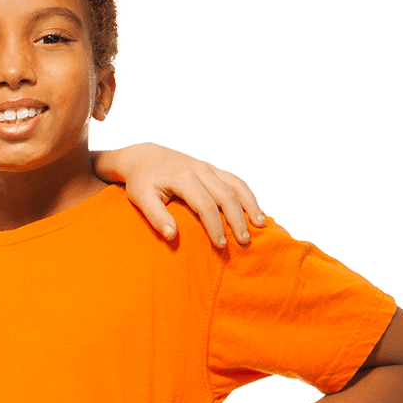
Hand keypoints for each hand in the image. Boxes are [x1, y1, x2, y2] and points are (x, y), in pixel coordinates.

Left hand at [95, 144, 264, 247]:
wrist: (146, 156)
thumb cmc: (142, 181)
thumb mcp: (141, 198)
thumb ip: (156, 216)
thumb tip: (172, 236)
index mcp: (183, 177)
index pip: (204, 204)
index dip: (214, 226)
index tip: (220, 245)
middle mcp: (200, 169)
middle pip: (226, 195)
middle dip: (237, 219)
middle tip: (244, 242)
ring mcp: (209, 167)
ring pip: (237, 184)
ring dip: (251, 204)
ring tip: (261, 225)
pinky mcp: (213, 168)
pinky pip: (236, 180)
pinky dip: (248, 195)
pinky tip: (255, 211)